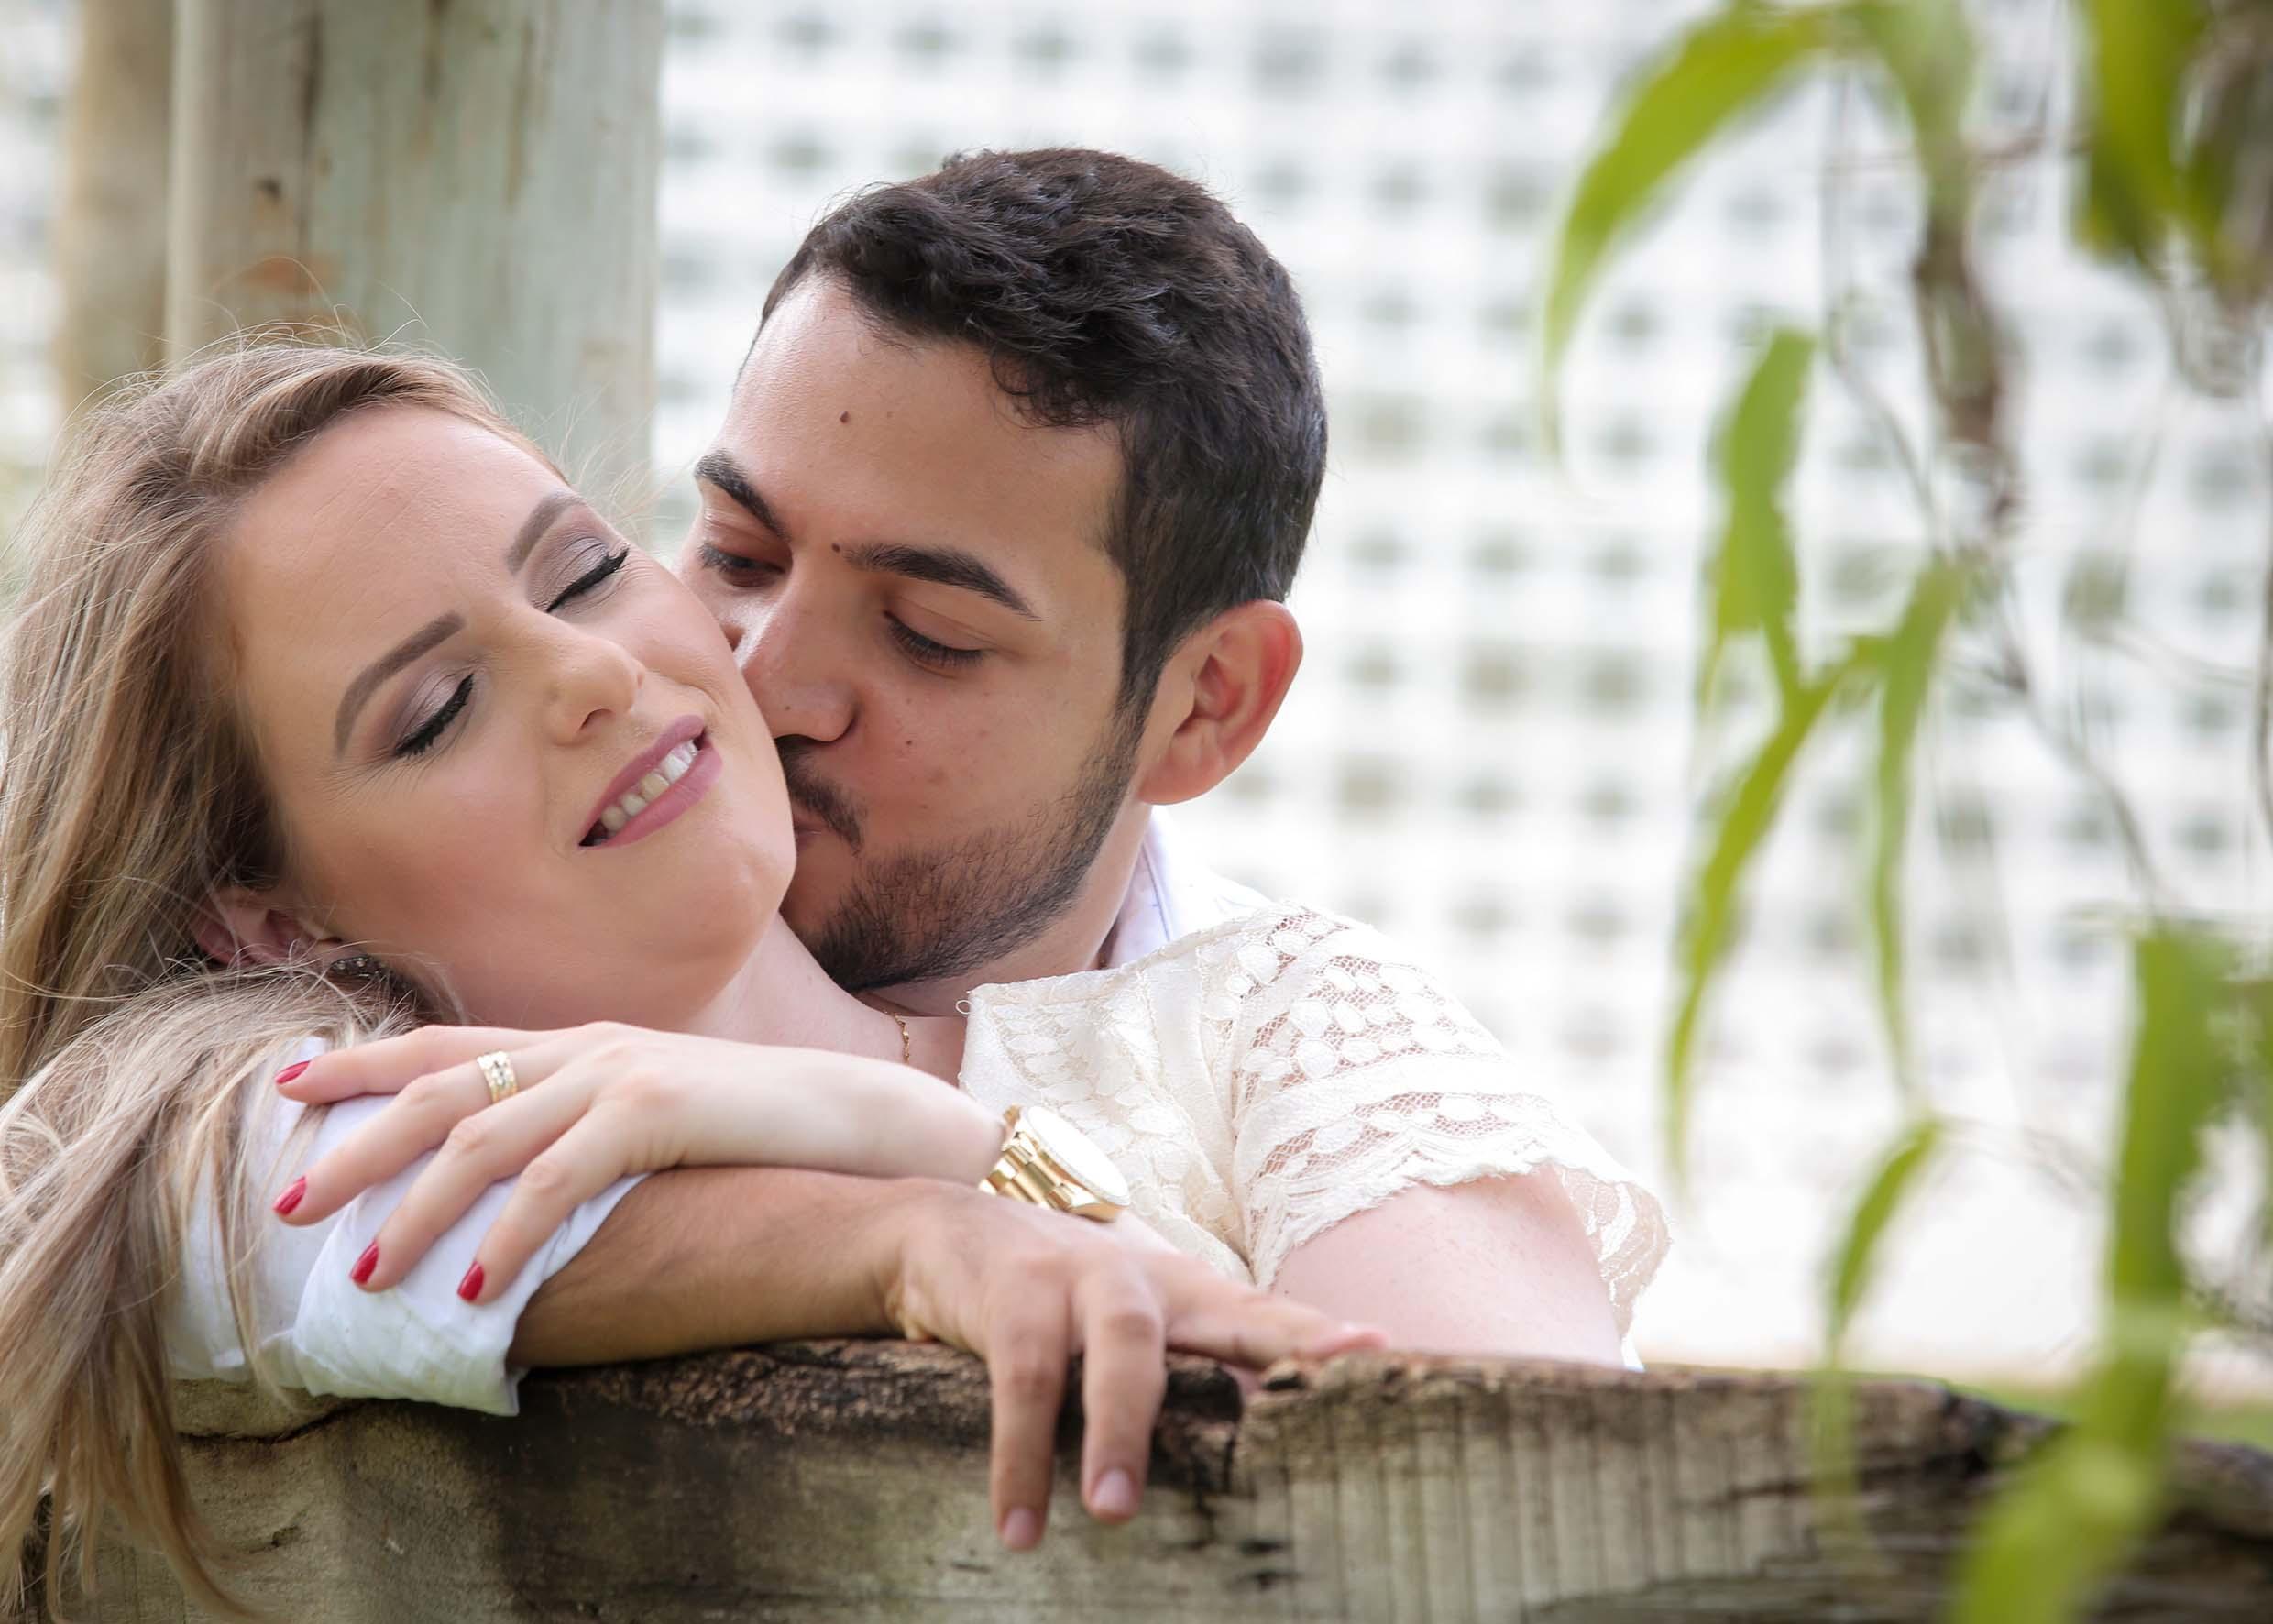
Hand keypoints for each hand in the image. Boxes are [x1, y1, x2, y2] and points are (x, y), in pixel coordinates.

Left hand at [272, 1023, 1003, 1299]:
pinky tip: (477, 1286)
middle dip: (355, 1143)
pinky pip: (556, 1178)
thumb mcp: (663, 1110)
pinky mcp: (657, 1111)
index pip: (450, 1044)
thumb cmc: (764, 1127)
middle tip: (286, 1201)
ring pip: (483, 1136)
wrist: (862, 1114)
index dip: (363, 1063)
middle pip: (441, 1087)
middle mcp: (588, 1047)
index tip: (287, 1085)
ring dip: (416, 1208)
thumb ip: (592, 1122)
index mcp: (583, 1043)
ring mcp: (620, 1073)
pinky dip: (507, 1234)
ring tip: (367, 1268)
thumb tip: (522, 1173)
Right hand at [881, 1181, 1383, 1549]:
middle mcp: (1145, 1277)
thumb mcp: (1128, 1325)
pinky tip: (1019, 1523)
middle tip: (1281, 1447)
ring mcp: (1079, 1276)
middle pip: (1216, 1319)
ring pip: (1120, 1348)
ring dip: (1117, 1430)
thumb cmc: (1057, 1300)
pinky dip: (1019, 1456)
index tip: (1381, 1350)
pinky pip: (1022, 1378)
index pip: (1265, 1312)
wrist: (942, 1231)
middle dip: (1257, 1368)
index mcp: (1185, 1291)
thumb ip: (1183, 1372)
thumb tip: (1249, 1472)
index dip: (1317, 1331)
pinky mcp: (1011, 1291)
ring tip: (1113, 1512)